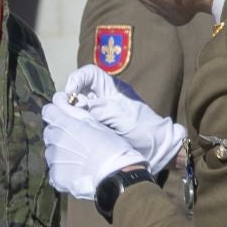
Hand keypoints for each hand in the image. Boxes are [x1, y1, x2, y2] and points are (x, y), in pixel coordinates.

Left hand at [41, 102, 142, 200]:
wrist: (115, 176)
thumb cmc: (111, 146)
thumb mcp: (96, 123)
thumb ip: (74, 111)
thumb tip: (60, 100)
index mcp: (64, 124)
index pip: (48, 111)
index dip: (56, 112)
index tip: (65, 116)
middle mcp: (54, 140)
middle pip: (49, 132)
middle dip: (59, 133)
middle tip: (77, 141)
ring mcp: (53, 160)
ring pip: (51, 152)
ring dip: (61, 152)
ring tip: (79, 159)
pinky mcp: (56, 177)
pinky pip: (54, 170)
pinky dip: (62, 170)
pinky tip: (76, 172)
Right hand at [61, 67, 186, 173]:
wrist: (157, 152)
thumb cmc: (145, 130)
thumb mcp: (123, 116)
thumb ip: (100, 108)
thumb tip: (77, 104)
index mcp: (111, 89)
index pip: (88, 74)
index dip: (76, 79)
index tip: (70, 94)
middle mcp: (102, 99)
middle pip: (78, 92)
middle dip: (70, 102)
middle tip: (69, 115)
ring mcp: (98, 114)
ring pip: (77, 109)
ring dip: (72, 116)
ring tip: (73, 126)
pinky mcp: (96, 129)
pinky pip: (81, 124)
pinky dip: (76, 127)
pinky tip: (77, 134)